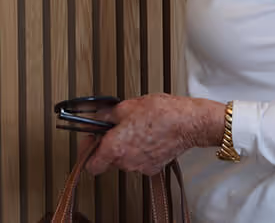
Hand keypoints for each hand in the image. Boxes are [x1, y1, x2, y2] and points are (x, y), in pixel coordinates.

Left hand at [85, 94, 226, 176]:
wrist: (188, 122)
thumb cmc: (160, 113)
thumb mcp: (125, 106)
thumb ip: (105, 115)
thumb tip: (96, 118)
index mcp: (115, 148)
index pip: (90, 165)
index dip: (86, 153)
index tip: (89, 142)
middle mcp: (126, 162)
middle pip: (107, 161)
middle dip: (107, 146)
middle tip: (112, 130)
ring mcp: (141, 167)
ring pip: (123, 161)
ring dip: (124, 148)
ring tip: (133, 130)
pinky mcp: (154, 168)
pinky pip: (138, 161)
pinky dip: (138, 151)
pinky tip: (145, 137)